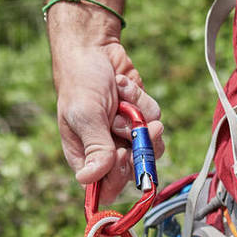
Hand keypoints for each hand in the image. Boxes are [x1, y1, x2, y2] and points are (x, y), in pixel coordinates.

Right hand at [50, 39, 163, 204]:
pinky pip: (155, 121)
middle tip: (129, 121)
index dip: (119, 175)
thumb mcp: (85, 115)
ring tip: (122, 99)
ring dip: (139, 119)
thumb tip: (89, 180)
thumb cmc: (80, 83)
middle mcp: (107, 151)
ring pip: (151, 146)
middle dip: (136, 142)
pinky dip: (142, 102)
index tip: (122, 152)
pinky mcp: (141, 119)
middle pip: (135, 169)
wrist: (93, 49)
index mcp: (84, 158)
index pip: (106, 187)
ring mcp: (126, 135)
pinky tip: (124, 88)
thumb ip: (95, 147)